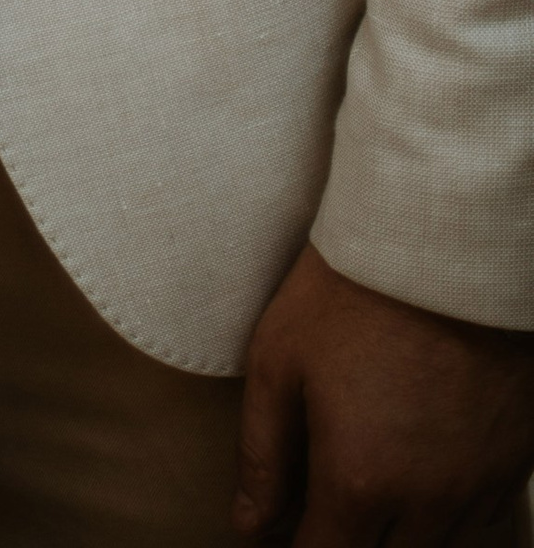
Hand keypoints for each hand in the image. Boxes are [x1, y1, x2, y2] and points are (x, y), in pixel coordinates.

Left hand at [236, 244, 533, 542]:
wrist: (448, 239)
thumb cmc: (355, 285)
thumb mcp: (279, 358)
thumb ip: (262, 452)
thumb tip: (250, 522)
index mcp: (360, 480)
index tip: (283, 530)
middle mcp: (427, 501)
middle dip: (350, 540)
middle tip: (326, 498)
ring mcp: (478, 485)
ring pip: (435, 547)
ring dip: (400, 529)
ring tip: (375, 474)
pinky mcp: (516, 461)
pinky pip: (479, 517)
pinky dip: (448, 509)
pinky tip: (423, 463)